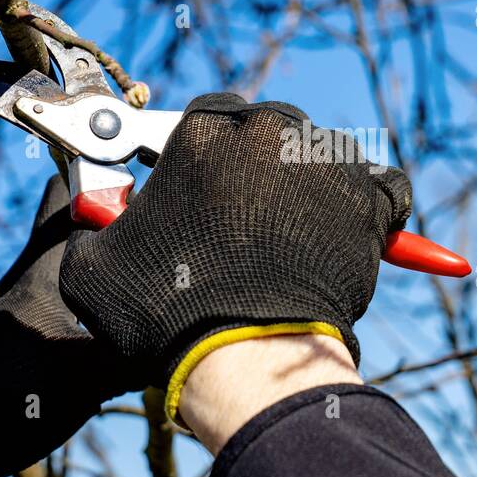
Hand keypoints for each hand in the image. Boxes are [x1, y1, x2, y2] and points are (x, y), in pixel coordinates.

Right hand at [59, 92, 411, 423]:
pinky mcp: (371, 198)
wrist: (247, 359)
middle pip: (267, 131)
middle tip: (245, 222)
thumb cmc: (165, 314)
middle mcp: (268, 130)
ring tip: (292, 238)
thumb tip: (100, 219)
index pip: (209, 117)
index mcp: (202, 130)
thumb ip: (96, 225)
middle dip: (256, 168)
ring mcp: (326, 160)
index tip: (204, 191)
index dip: (206, 157)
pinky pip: (383, 186)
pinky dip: (371, 205)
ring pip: (319, 155)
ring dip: (309, 184)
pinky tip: (351, 231)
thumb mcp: (94, 267)